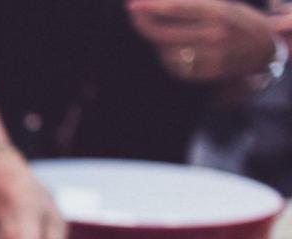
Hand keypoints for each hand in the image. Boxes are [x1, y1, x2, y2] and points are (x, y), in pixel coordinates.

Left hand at [127, 0, 276, 82]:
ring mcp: (210, 58)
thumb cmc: (238, 21)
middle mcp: (214, 36)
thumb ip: (192, 5)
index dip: (152, 7)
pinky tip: (168, 47)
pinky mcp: (205, 74)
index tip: (132, 5)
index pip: (177, 9)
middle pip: (165, 34)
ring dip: (156, 41)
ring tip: (158, 29)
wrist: (262, 50)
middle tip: (134, 15)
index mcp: (219, 13)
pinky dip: (166, 56)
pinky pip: (174, 66)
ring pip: (165, 52)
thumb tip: (158, 4)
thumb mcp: (221, 5)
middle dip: (144, 24)